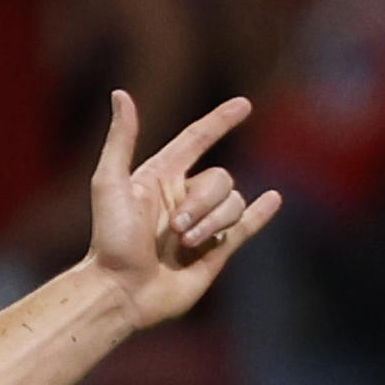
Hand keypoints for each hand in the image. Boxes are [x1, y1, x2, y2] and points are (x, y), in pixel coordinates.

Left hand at [86, 90, 280, 330]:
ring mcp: (200, 224)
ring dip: (213, 223)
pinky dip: (261, 212)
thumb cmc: (110, 239)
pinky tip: (274, 199)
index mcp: (159, 177)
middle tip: (174, 230)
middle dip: (202, 203)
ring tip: (184, 244)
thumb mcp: (110, 182)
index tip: (244, 105)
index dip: (220, 121)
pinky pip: (246, 226)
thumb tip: (121, 94)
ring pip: (233, 205)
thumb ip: (121, 139)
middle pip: (220, 179)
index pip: (197, 140)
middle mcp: (182, 197)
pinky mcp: (215, 252)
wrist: (122, 291)